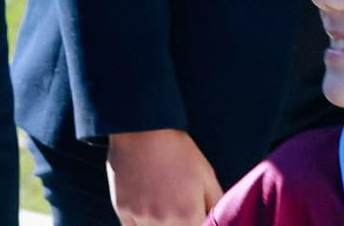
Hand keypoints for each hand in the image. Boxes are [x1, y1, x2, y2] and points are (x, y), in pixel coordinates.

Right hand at [106, 128, 222, 225]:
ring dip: (159, 224)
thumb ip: (216, 206)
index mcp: (190, 214)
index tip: (192, 212)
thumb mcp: (207, 176)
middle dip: (179, 223)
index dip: (196, 222)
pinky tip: (145, 207)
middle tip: (174, 204)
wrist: (143, 127)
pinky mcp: (122, 208)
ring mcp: (141, 215)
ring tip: (160, 204)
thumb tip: (221, 223)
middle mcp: (165, 220)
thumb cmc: (178, 150)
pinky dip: (139, 223)